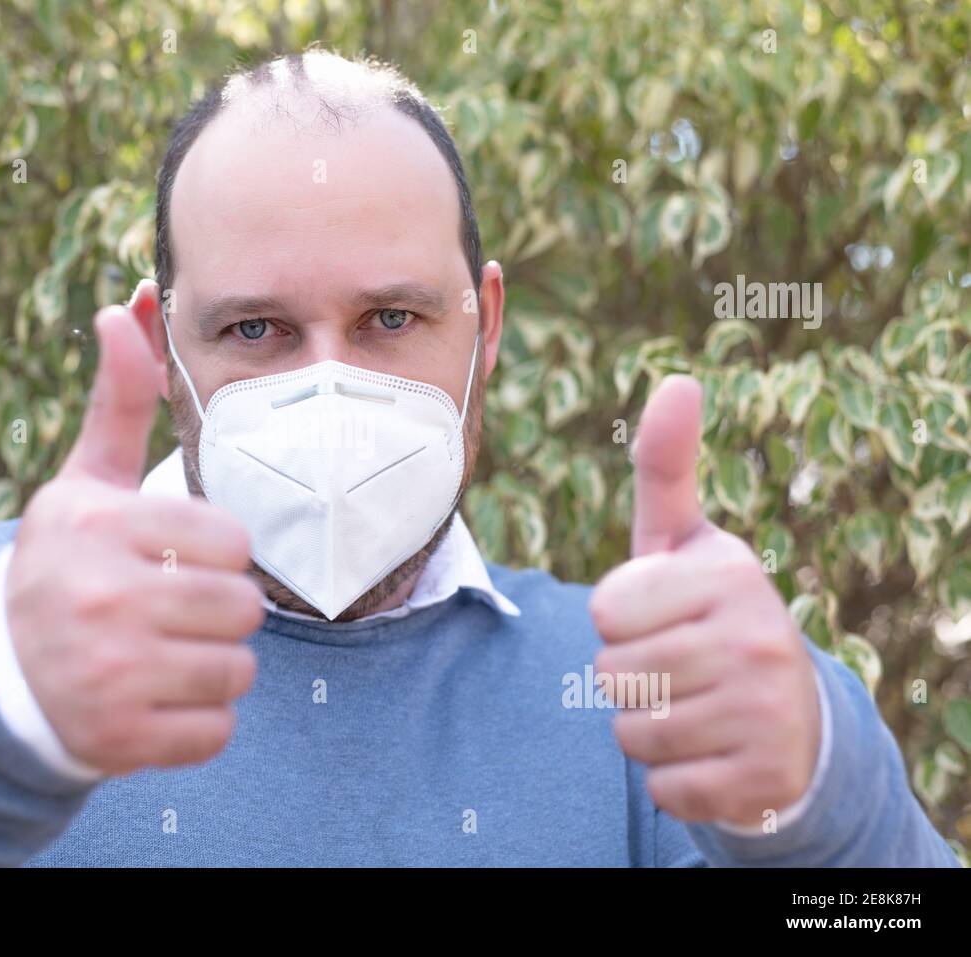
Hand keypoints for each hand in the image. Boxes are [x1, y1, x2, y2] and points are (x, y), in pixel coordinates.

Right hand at [5, 286, 264, 775]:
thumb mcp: (83, 484)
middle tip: (176, 611)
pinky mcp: (118, 740)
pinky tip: (156, 700)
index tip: (182, 557)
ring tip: (168, 654)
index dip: (217, 551)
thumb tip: (127, 304)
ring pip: (237, 671)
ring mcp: (108, 676)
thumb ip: (118, 400)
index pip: (230, 540)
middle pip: (242, 609)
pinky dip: (199, 723)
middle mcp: (100, 600)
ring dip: (215, 666)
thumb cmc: (63, 565)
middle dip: (221, 610)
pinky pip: (216, 732)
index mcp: (98, 529)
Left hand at [589, 375, 820, 826]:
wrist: (789, 718)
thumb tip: (678, 380)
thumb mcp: (684, 542)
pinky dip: (672, 779)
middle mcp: (758, 635)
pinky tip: (711, 755)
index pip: (604, 607)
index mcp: (730, 572)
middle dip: (629, 677)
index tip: (662, 616)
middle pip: (611, 673)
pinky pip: (661, 787)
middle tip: (679, 668)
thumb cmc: (709, 616)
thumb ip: (665, 468)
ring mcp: (767, 710)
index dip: (618, 619)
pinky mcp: (762, 779)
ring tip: (694, 708)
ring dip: (646, 729)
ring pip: (631, 732)